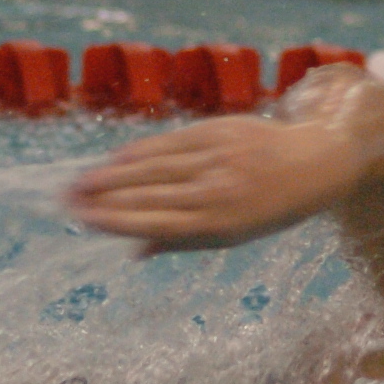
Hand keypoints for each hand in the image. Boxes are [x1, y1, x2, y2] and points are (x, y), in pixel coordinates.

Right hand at [62, 116, 360, 255]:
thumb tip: (133, 252)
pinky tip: (115, 158)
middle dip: (103, 198)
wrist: (317, 161)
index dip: (115, 221)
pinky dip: (141, 150)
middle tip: (65, 201)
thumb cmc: (271, 206)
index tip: (83, 220)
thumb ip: (183, 241)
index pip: (155, 223)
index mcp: (219, 224)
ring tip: (79, 181)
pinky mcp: (220, 130)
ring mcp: (217, 158)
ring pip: (154, 167)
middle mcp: (215, 191)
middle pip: (147, 194)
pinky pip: (172, 142)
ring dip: (112, 174)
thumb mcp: (234, 236)